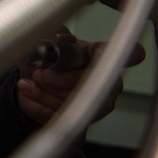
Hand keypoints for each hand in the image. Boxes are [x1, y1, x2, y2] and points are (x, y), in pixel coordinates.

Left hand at [17, 31, 146, 124]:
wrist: (37, 84)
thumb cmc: (50, 60)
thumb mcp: (49, 42)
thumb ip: (55, 36)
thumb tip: (60, 37)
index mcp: (105, 57)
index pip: (131, 54)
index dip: (122, 54)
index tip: (97, 52)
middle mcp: (110, 82)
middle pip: (95, 84)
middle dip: (62, 80)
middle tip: (39, 73)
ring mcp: (100, 104)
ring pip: (76, 103)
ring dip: (46, 93)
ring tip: (27, 82)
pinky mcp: (84, 120)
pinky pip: (62, 116)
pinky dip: (39, 104)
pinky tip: (27, 92)